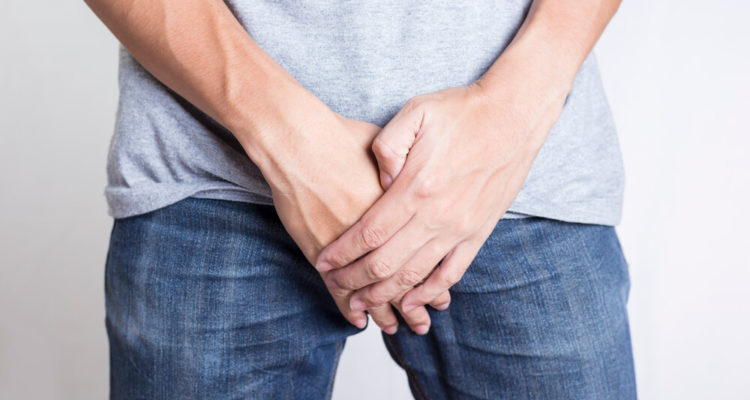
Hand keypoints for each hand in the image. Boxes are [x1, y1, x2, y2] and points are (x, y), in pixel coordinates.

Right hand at [255, 102, 448, 333]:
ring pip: (372, 288)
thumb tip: (413, 179)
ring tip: (396, 328)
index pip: (424, 259)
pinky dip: (346, 305)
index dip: (433, 283)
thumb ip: (406, 167)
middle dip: (413, 306)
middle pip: (403, 280)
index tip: (440, 299)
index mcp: (403, 210)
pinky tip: (356, 319)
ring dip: (384, 311)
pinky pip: (336, 288)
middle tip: (422, 326)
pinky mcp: (320, 251)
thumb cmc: (341, 137)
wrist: (299, 141)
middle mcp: (381, 234)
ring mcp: (348, 247)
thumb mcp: (389, 145)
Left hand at [316, 74, 565, 314]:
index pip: (369, 233)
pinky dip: (428, 292)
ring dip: (384, 294)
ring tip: (361, 303)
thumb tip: (378, 183)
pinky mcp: (478, 233)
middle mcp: (437, 215)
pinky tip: (410, 301)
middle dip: (354, 280)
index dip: (342, 252)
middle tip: (334, 286)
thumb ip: (387, 146)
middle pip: (386, 262)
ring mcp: (460, 228)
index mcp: (417, 186)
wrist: (514, 117)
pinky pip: (451, 273)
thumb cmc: (462, 112)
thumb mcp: (415, 113)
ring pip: (414, 275)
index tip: (324, 262)